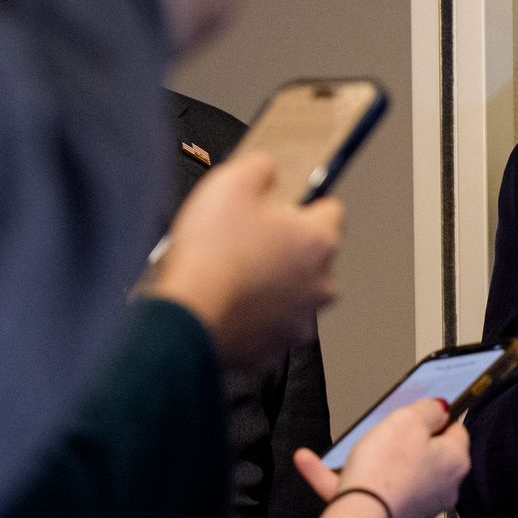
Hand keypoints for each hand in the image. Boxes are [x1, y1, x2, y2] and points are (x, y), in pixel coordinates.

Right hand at [145, 153, 341, 367]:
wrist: (186, 315)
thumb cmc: (210, 254)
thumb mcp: (230, 183)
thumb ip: (260, 168)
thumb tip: (268, 170)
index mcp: (318, 242)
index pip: (331, 211)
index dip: (303, 204)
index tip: (282, 207)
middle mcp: (320, 285)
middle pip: (312, 256)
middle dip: (285, 248)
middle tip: (246, 241)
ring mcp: (299, 321)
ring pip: (292, 294)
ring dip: (271, 285)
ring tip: (233, 274)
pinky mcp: (273, 349)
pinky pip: (268, 326)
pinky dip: (252, 317)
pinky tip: (227, 303)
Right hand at [295, 399, 471, 517]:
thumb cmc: (388, 471)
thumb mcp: (409, 420)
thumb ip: (429, 409)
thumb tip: (440, 407)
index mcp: (454, 462)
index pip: (455, 431)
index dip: (439, 416)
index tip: (423, 408)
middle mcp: (441, 489)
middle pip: (423, 454)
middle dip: (401, 440)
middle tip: (383, 426)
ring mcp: (415, 507)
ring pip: (389, 475)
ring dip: (364, 458)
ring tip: (343, 443)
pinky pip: (363, 493)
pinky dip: (338, 479)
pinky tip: (310, 462)